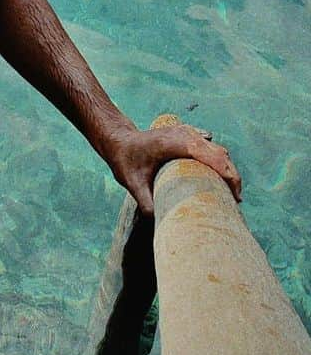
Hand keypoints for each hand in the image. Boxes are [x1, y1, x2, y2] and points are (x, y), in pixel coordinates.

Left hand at [105, 123, 241, 216]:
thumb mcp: (132, 183)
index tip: (235, 196)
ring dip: (227, 170)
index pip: (212, 156)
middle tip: (234, 202)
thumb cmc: (125, 159)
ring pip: (217, 150)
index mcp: (176, 143)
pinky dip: (219, 162)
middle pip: (220, 154)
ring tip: (230, 194)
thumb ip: (145, 202)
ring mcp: (188, 132)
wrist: (119, 140)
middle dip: (232, 177)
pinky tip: (220, 180)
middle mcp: (186, 134)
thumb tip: (160, 223)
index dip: (228, 175)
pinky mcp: (189, 135)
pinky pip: (211, 148)